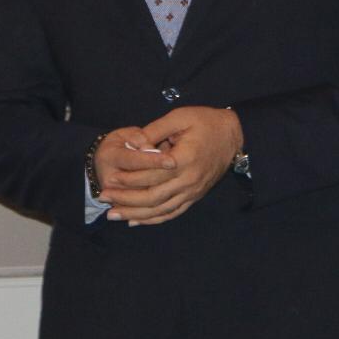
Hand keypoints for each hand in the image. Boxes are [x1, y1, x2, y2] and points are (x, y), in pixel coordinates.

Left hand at [100, 107, 242, 226]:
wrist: (235, 135)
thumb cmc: (206, 122)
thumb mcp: (179, 117)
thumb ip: (154, 130)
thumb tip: (132, 145)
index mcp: (184, 159)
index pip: (150, 175)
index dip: (128, 179)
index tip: (109, 178)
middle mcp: (188, 180)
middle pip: (152, 197)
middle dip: (125, 200)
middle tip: (103, 197)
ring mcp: (193, 191)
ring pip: (160, 210)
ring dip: (135, 214)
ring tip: (113, 215)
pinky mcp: (195, 196)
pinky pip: (172, 212)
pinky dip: (153, 219)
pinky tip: (136, 221)